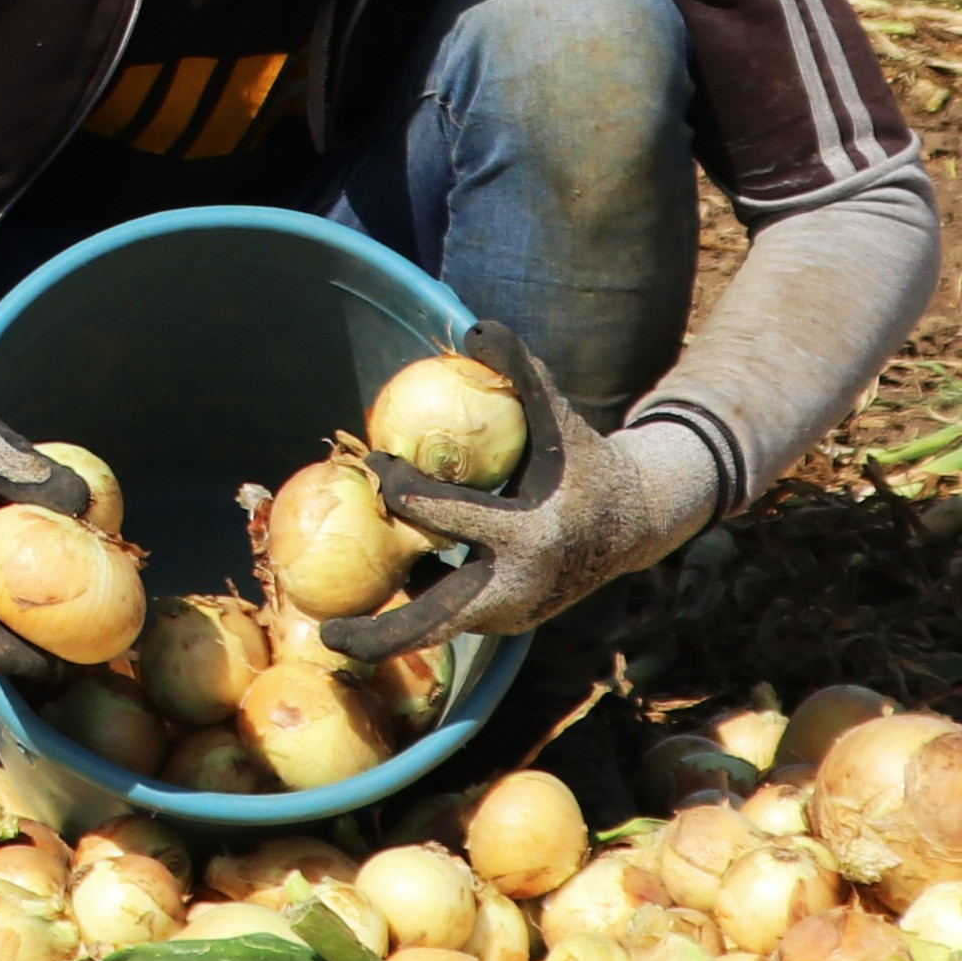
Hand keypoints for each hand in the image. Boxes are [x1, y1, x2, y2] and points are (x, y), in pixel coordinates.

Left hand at [319, 321, 719, 659]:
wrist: (635, 523)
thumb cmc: (587, 462)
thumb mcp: (561, 417)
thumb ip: (522, 372)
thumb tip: (475, 326)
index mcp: (529, 536)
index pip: (450, 519)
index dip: (402, 492)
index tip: (373, 466)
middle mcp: (519, 588)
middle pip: (437, 620)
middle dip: (381, 634)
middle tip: (326, 633)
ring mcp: (514, 612)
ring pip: (440, 625)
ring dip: (390, 624)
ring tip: (335, 619)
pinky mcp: (508, 622)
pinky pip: (452, 615)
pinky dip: (418, 603)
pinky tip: (385, 580)